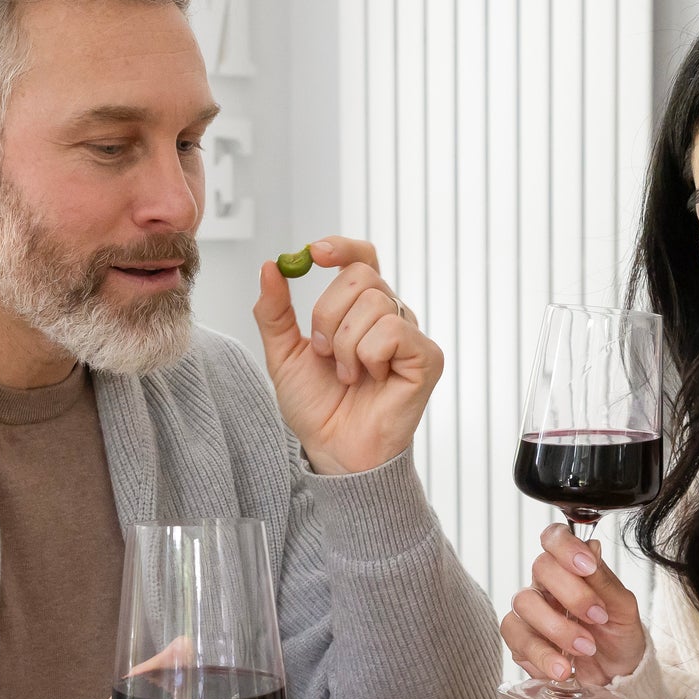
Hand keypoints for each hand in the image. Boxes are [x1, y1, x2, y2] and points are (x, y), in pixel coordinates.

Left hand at [252, 236, 442, 474]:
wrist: (334, 450)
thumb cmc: (318, 407)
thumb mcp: (284, 354)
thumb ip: (275, 311)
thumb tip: (270, 266)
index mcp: (360, 309)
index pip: (361, 258)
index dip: (341, 248)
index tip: (313, 254)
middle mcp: (390, 316)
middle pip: (360, 275)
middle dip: (328, 314)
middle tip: (324, 352)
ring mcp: (411, 335)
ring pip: (374, 303)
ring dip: (346, 344)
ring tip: (347, 375)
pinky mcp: (427, 357)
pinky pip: (393, 330)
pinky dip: (370, 356)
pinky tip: (371, 380)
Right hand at [499, 524, 647, 686]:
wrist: (617, 676)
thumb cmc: (619, 635)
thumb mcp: (623, 608)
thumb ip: (605, 579)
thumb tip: (592, 546)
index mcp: (570, 568)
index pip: (554, 538)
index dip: (565, 547)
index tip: (587, 566)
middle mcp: (545, 585)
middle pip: (540, 568)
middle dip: (572, 594)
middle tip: (597, 617)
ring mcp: (529, 613)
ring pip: (524, 603)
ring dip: (558, 628)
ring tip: (585, 649)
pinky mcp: (520, 643)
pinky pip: (518, 641)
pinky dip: (543, 656)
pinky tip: (564, 669)